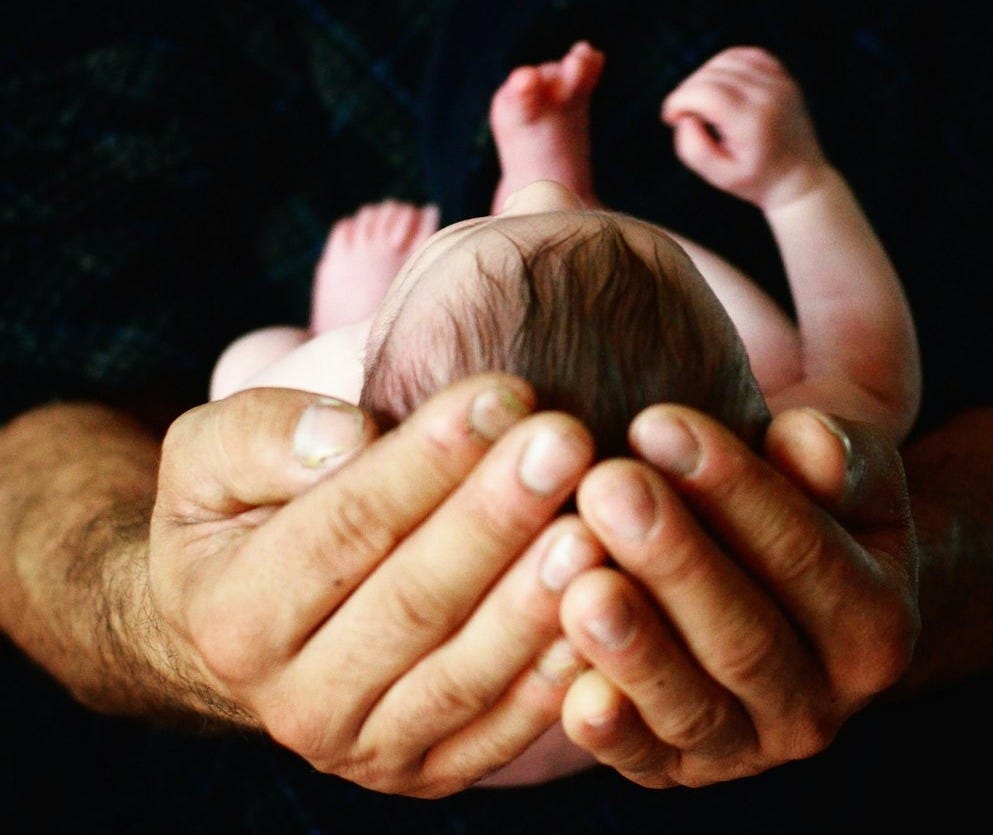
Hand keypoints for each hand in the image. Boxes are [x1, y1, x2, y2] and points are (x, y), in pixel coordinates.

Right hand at [149, 374, 604, 797]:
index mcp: (234, 616)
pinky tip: (606, 612)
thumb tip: (346, 436)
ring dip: (534, 602)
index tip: (501, 394)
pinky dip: (555, 680)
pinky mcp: (429, 770)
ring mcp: (366, 749)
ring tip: (596, 526)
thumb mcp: (209, 458)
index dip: (425, 462)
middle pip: (412, 603)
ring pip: (463, 675)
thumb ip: (261, 436)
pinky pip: (500, 732)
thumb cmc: (245, 516)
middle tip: (567, 443)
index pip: (342, 527)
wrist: (252, 630)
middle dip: (495, 519)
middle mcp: (295, 701)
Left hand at [558, 405, 919, 787]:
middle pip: (745, 636)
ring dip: (637, 648)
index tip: (659, 423)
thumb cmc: (802, 514)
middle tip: (606, 488)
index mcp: (875, 622)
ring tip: (583, 584)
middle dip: (673, 560)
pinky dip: (611, 731)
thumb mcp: (847, 479)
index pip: (804, 551)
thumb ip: (838, 457)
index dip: (732, 488)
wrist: (782, 605)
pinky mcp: (676, 769)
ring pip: (693, 705)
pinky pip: (643, 760)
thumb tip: (802, 438)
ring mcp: (746, 746)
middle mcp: (819, 702)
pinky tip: (573, 690)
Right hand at [661, 46, 826, 208]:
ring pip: (726, 59)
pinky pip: (745, 55)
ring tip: (699, 103)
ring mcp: (779, 82)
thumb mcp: (719, 177)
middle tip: (682, 116)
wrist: (799, 179)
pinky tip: (717, 85)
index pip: (706, 93)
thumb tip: (685, 117)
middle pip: (712, 75)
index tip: (670, 119)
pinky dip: (724, 65)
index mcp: (752, 122)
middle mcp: (768, 96)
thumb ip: (693, 149)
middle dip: (687, 91)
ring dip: (703, 76)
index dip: (679, 101)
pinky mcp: (782, 77)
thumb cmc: (755, 181)